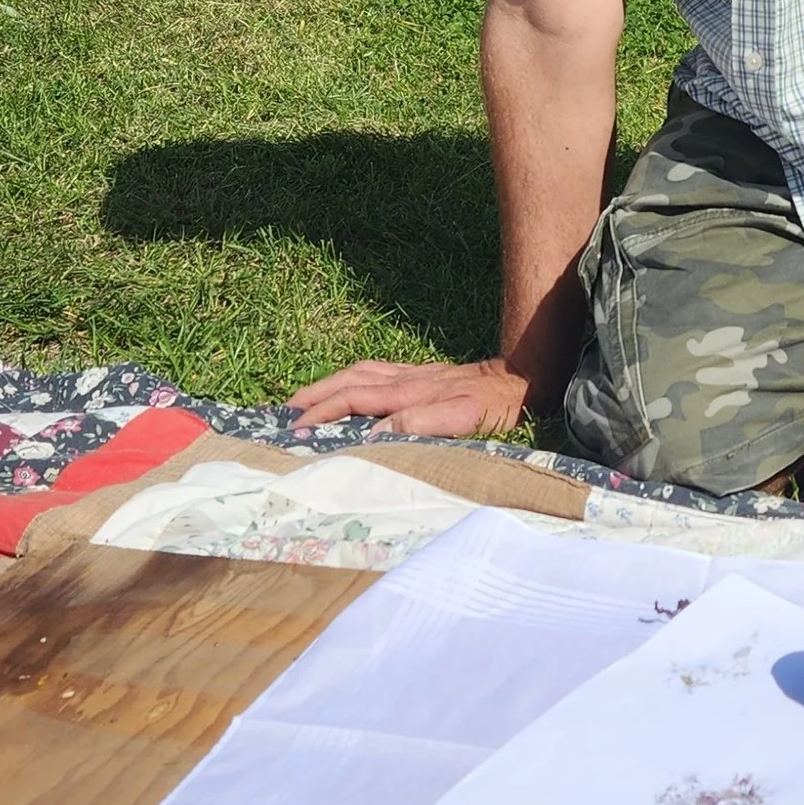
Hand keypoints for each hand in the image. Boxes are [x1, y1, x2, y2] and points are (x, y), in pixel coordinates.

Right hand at [285, 357, 535, 439]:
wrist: (520, 376)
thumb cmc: (493, 405)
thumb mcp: (460, 419)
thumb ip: (417, 424)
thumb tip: (373, 433)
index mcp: (407, 392)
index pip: (352, 400)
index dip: (323, 413)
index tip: (296, 430)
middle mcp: (403, 379)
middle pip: (347, 382)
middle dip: (313, 396)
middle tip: (283, 413)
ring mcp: (411, 374)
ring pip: (357, 373)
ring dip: (327, 384)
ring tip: (302, 398)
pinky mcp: (421, 373)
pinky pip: (374, 371)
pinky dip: (351, 377)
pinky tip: (346, 384)